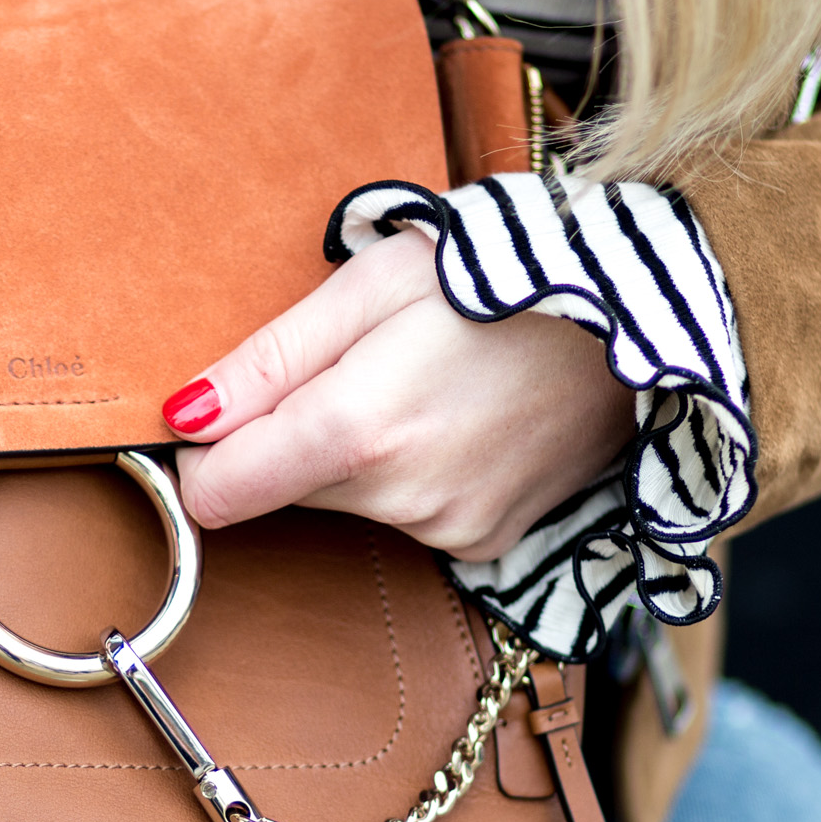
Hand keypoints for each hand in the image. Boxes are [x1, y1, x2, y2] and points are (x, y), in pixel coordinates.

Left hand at [164, 230, 632, 561]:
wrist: (640, 318)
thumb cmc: (502, 278)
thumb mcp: (371, 281)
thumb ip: (267, 359)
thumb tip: (180, 418)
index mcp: (358, 430)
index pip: (215, 492)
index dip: (205, 447)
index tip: (229, 406)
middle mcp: (400, 499)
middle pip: (281, 489)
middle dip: (292, 434)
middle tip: (359, 361)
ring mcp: (448, 530)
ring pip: (344, 501)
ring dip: (357, 451)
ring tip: (423, 381)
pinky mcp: (485, 544)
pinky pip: (405, 515)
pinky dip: (412, 474)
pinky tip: (459, 418)